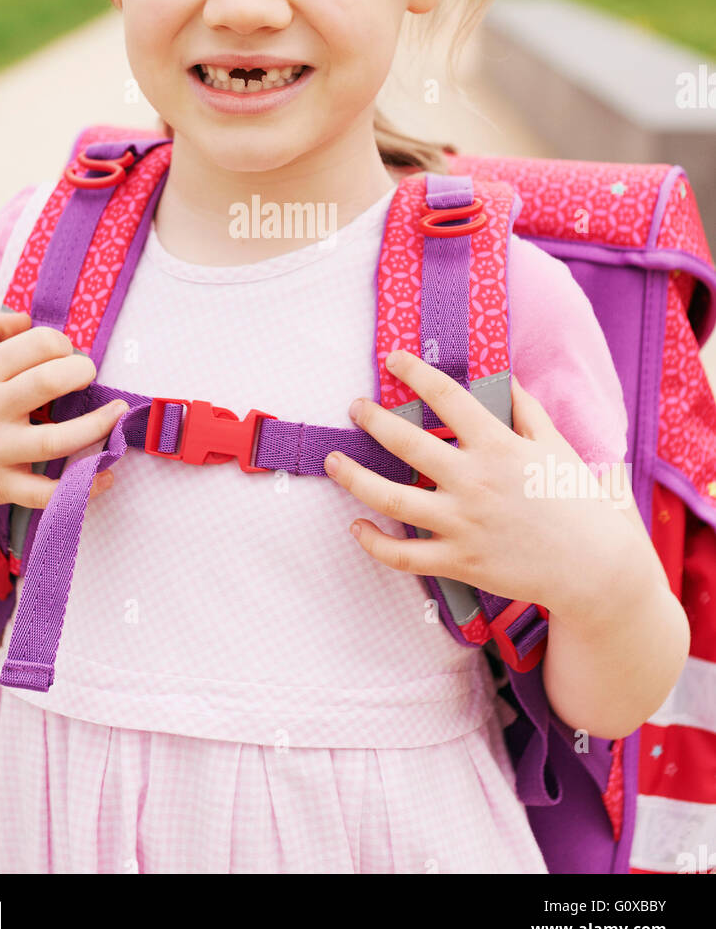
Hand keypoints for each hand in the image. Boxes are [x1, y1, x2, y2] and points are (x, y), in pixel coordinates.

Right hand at [0, 308, 129, 525]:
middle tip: (88, 375)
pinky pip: (46, 492)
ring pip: (56, 440)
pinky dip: (82, 486)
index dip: (61, 343)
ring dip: (96, 426)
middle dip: (81, 372)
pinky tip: (106, 474)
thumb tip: (27, 318)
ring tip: (118, 413)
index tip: (64, 352)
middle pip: (48, 383)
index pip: (34, 344)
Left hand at [323, 350, 644, 623]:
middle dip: (373, 420)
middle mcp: (474, 482)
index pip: (447, 398)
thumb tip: (504, 379)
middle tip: (355, 408)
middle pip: (406, 444)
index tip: (394, 360)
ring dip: (354, 477)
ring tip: (333, 461)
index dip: (415, 373)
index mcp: (499, 447)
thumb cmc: (578, 504)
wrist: (596, 568)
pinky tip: (357, 526)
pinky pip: (403, 555)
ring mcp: (463, 524)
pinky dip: (373, 543)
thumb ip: (527, 411)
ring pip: (391, 499)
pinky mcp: (459, 562)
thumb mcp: (557, 446)